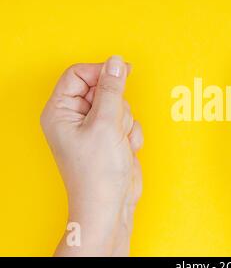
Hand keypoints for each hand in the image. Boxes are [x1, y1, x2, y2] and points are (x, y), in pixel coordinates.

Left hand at [41, 56, 142, 255]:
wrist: (110, 205)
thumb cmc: (97, 172)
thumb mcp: (105, 123)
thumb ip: (112, 89)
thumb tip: (116, 62)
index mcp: (60, 111)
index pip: (79, 74)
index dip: (102, 72)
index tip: (124, 72)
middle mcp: (74, 117)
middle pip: (102, 88)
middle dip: (117, 105)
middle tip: (114, 123)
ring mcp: (93, 128)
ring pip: (119, 104)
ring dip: (126, 122)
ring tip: (119, 141)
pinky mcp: (110, 137)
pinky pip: (128, 120)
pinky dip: (132, 133)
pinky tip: (125, 149)